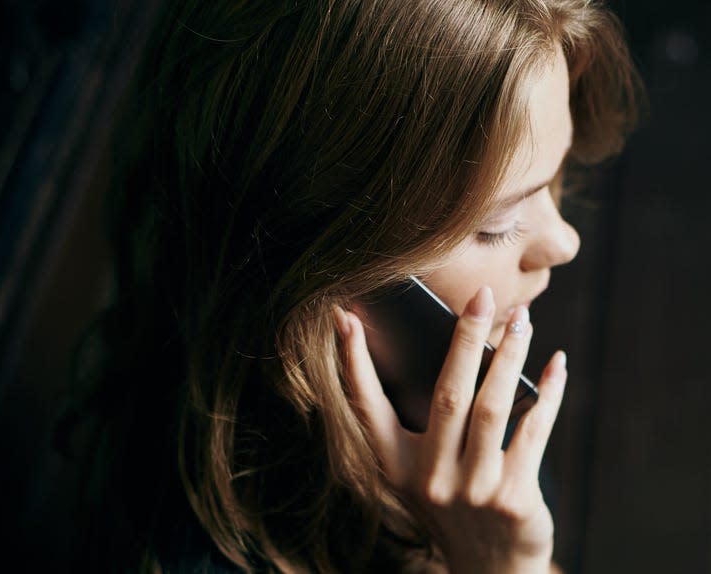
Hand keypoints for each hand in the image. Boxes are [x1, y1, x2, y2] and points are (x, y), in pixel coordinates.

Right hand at [334, 286, 567, 572]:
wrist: (489, 568)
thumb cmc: (451, 503)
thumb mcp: (420, 471)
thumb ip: (427, 423)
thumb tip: (448, 351)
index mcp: (395, 465)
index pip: (366, 406)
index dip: (353, 362)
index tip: (345, 318)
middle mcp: (429, 478)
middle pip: (448, 395)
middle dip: (464, 339)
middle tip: (481, 296)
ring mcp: (473, 491)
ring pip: (492, 407)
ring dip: (510, 357)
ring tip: (522, 320)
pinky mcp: (514, 498)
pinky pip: (533, 431)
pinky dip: (549, 393)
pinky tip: (557, 364)